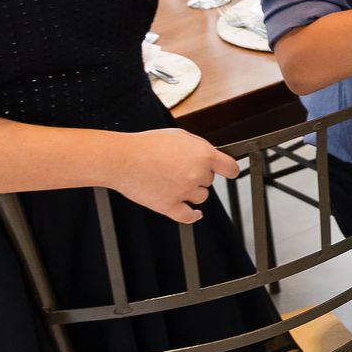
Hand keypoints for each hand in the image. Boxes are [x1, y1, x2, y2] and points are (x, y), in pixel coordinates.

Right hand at [110, 129, 237, 222]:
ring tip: (173, 181)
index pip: (230, 168)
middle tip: (179, 168)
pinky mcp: (169, 206)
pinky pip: (188, 216)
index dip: (229, 170)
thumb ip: (200, 147)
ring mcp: (183, 192)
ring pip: (200, 197)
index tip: (229, 172)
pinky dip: (193, 216)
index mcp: (203, 155)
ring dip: (192, 191)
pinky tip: (195, 214)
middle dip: (199, 175)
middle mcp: (197, 174)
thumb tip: (210, 157)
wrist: (122, 158)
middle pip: (209, 181)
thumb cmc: (148, 144)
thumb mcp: (180, 135)